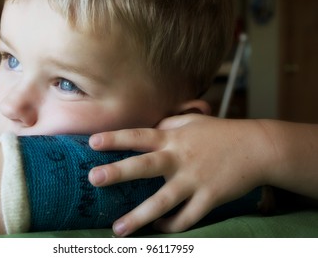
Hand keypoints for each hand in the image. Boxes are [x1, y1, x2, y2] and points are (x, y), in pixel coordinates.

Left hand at [89, 114, 268, 235]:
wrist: (257, 147)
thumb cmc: (221, 133)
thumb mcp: (192, 122)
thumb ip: (168, 125)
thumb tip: (149, 129)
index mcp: (173, 138)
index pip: (139, 136)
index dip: (115, 139)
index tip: (92, 142)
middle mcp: (180, 158)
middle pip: (145, 166)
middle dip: (118, 172)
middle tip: (94, 179)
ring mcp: (195, 179)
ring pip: (163, 201)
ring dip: (139, 216)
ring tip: (117, 229)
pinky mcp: (210, 197)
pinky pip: (187, 217)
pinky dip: (172, 225)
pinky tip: (159, 229)